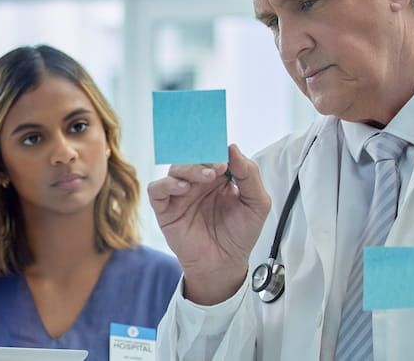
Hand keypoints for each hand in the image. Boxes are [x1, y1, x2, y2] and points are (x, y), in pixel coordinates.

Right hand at [148, 144, 270, 304]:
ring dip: (190, 169)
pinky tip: (183, 188)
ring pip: (175, 169)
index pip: (213, 153)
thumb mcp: (256, 204)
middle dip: (204, 157)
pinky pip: (157, 189)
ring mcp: (180, 194)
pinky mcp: (165, 209)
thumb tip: (232, 148)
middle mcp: (197, 182)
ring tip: (207, 177)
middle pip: (192, 157)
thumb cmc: (240, 235)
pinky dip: (167, 184)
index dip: (217, 149)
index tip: (226, 153)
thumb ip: (249, 175)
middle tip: (218, 166)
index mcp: (219, 177)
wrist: (225, 264)